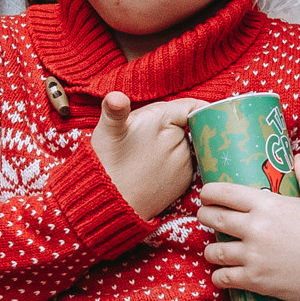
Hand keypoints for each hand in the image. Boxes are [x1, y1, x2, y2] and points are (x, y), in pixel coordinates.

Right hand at [93, 92, 203, 222]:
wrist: (110, 202)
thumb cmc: (106, 162)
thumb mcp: (106, 129)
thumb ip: (115, 109)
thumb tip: (116, 98)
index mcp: (164, 121)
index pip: (192, 107)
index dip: (193, 107)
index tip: (193, 110)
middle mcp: (181, 141)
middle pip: (186, 126)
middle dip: (174, 126)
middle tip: (149, 136)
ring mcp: (186, 163)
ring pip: (186, 145)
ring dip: (174, 145)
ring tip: (148, 154)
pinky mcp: (185, 181)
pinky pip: (186, 164)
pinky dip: (175, 163)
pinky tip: (155, 168)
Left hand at [200, 157, 299, 300]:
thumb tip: (299, 157)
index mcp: (266, 204)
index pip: (223, 192)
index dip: (208, 193)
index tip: (206, 195)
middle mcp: (255, 228)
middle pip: (211, 218)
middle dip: (205, 217)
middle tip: (207, 218)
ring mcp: (253, 255)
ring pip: (213, 251)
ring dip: (211, 250)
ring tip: (216, 249)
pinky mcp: (256, 280)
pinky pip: (223, 278)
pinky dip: (219, 276)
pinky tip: (223, 274)